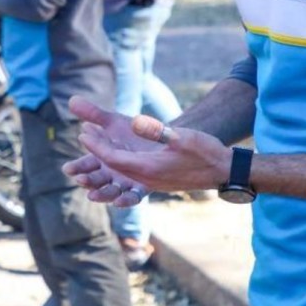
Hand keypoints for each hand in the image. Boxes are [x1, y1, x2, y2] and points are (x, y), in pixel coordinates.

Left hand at [62, 96, 230, 205]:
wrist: (224, 170)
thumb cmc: (205, 151)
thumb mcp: (181, 136)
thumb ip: (157, 130)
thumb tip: (136, 121)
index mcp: (148, 169)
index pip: (113, 159)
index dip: (96, 146)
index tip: (84, 131)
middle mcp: (147, 180)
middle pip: (111, 172)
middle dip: (93, 158)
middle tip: (81, 140)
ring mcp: (152, 184)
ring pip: (119, 179)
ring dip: (101, 171)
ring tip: (86, 163)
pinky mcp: (158, 183)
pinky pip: (130, 181)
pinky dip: (117, 173)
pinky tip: (113, 166)